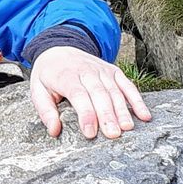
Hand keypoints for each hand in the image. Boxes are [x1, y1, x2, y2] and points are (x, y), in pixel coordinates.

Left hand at [28, 47, 153, 139]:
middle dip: (107, 115)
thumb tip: (54, 131)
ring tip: (128, 128)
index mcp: (66, 76)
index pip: (79, 95)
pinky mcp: (114, 72)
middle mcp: (87, 71)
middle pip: (99, 94)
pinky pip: (128, 86)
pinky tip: (145, 116)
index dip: (86, 114)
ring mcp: (102, 70)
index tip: (90, 133)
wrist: (60, 48)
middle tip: (113, 135)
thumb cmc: (49, 75)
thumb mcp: (37, 90)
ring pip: (115, 91)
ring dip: (123, 110)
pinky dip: (137, 100)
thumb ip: (45, 111)